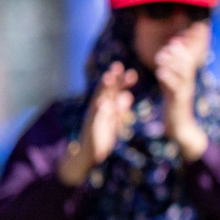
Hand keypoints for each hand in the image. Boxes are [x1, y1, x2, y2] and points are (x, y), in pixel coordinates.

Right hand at [58, 63, 136, 185]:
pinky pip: (94, 118)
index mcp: (105, 107)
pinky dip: (99, 110)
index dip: (120, 81)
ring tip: (108, 77)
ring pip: (99, 100)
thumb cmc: (102, 134)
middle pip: (105, 91)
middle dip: (112, 79)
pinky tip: (103, 102)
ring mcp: (93, 117)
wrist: (88, 153)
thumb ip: (120, 108)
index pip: (114, 91)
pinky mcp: (91, 127)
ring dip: (103, 89)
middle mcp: (98, 109)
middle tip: (118, 65)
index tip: (131, 71)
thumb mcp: (114, 120)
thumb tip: (127, 95)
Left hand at [156, 39, 207, 161]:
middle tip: (170, 45)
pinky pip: (175, 88)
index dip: (184, 50)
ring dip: (173, 63)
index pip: (188, 60)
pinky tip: (160, 72)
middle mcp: (188, 84)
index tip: (175, 40)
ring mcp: (185, 92)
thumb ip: (169, 74)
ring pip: (182, 74)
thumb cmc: (175, 108)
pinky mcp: (179, 102)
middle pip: (187, 64)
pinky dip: (168, 78)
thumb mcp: (171, 88)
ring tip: (161, 56)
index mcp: (186, 80)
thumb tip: (165, 59)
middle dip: (179, 53)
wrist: (180, 128)